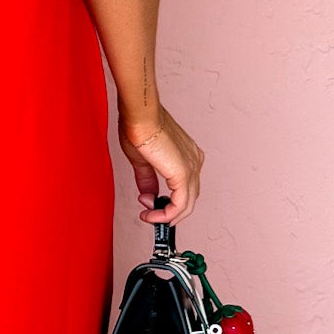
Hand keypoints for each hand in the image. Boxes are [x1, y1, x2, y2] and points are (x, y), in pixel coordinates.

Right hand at [119, 107, 203, 224]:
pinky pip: (181, 204)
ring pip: (187, 204)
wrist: (140, 116)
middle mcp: (194, 161)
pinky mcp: (184, 174)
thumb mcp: (143, 160)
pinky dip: (167, 214)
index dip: (167, 201)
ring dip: (167, 215)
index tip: (148, 203)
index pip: (184, 187)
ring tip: (149, 216)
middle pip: (188, 198)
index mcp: (187, 155)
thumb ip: (148, 180)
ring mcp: (192, 167)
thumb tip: (148, 195)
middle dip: (168, 211)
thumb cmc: (139, 126)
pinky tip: (153, 215)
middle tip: (150, 215)